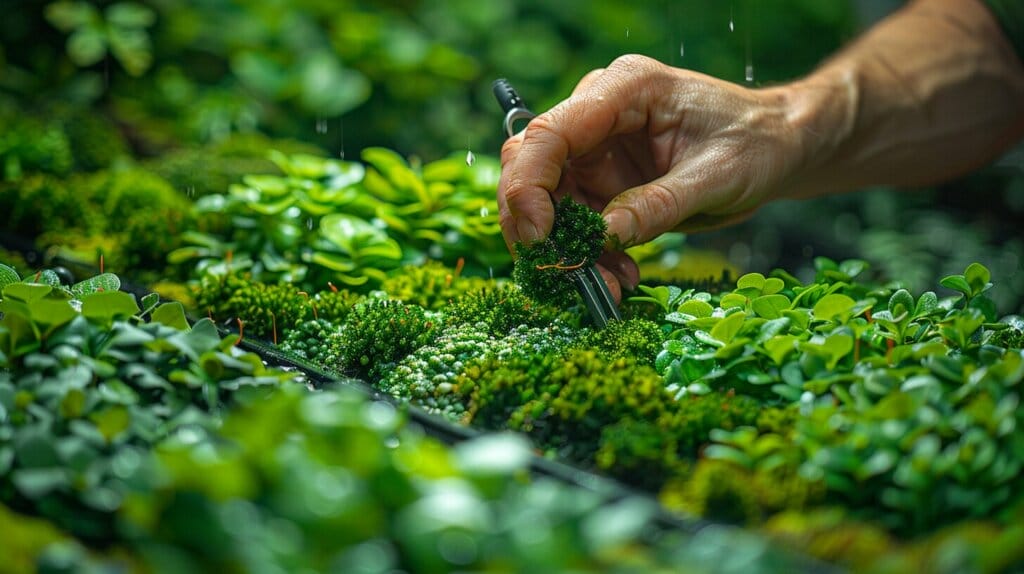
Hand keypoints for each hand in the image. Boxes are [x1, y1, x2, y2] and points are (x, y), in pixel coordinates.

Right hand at [497, 54, 808, 302]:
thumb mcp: (716, 176)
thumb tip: (602, 237)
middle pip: (531, 166)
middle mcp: (597, 115)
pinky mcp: (601, 180)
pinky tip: (618, 273)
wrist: (776, 147)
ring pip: (548, 202)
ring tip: (607, 283)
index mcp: (623, 91)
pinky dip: (588, 254)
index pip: (549, 134)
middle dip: (536, 225)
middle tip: (561, 273)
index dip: (529, 186)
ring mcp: (596, 149)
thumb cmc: (756, 143)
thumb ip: (658, 204)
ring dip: (566, 249)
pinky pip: (575, 222)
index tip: (540, 238)